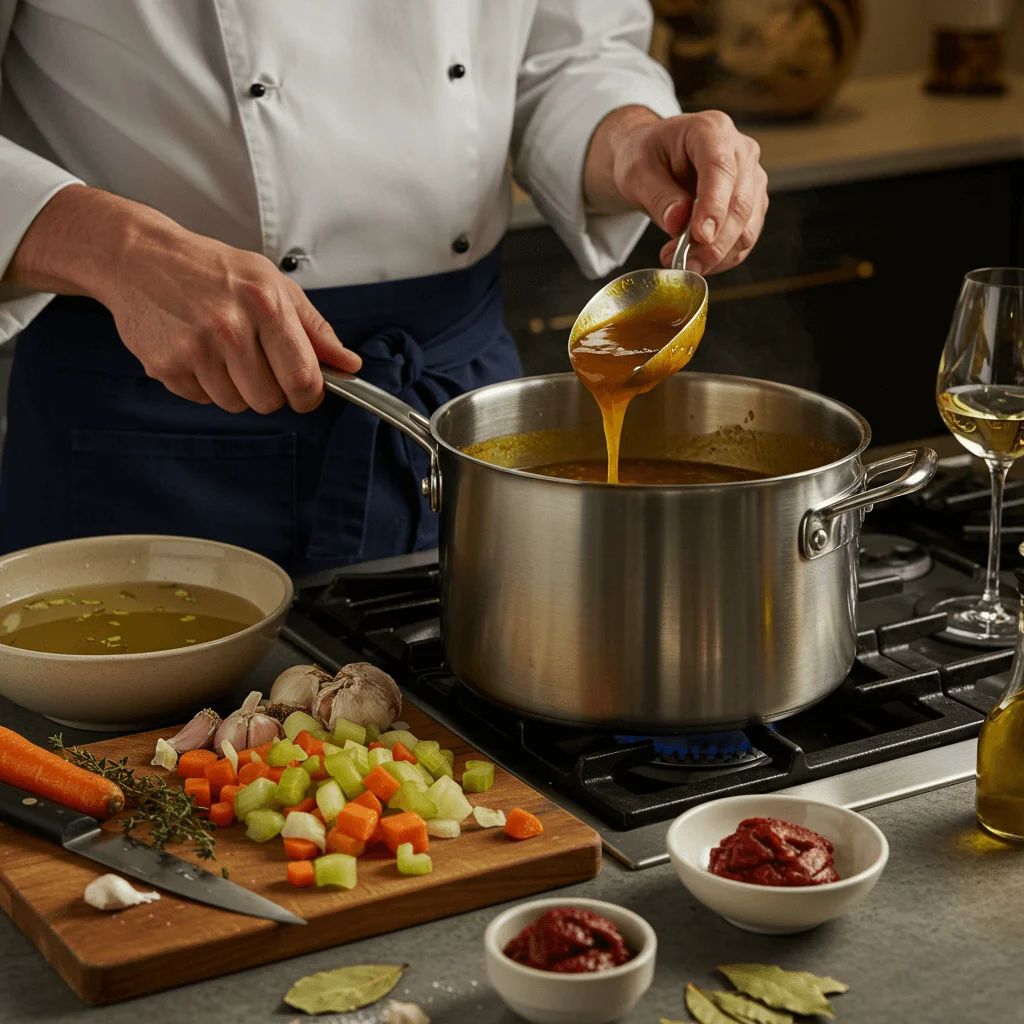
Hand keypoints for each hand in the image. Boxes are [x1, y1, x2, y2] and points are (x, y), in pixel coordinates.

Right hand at [106, 224, 360, 412]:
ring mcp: (195, 349)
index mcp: (266, 305)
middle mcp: (230, 328)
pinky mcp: (166, 366)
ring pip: (235, 404)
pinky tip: (196, 351)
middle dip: (271, 391)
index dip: (309, 396)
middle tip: (258, 364)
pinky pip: (202, 399)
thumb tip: (349, 365)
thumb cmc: (213, 270)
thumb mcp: (272, 284)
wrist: (139, 258)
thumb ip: (314, 329)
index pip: (303, 379)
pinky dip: (204, 384)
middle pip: (269, 401)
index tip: (305, 392)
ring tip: (222, 351)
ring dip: (236, 388)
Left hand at [586, 107, 767, 276]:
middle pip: (740, 202)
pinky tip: (699, 262)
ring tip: (685, 265)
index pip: (721, 169)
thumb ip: (658, 196)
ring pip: (748, 225)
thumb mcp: (637, 172)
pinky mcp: (752, 203)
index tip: (701, 237)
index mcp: (711, 130)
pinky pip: (745, 237)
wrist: (655, 158)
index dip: (714, 206)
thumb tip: (678, 222)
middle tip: (685, 263)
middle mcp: (740, 150)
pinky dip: (724, 257)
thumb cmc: (646, 158)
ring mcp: (751, 177)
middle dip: (715, 241)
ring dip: (719, 254)